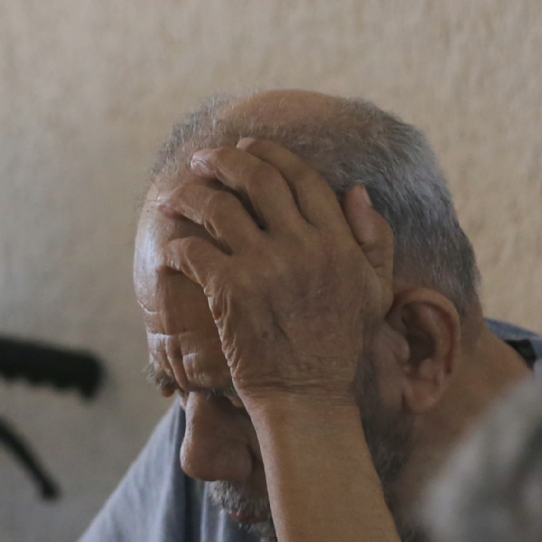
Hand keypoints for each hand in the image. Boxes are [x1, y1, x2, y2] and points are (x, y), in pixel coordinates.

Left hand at [155, 139, 394, 408]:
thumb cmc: (336, 345)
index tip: (247, 146)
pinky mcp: (230, 289)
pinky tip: (168, 251)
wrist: (307, 394)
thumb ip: (373, 239)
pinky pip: (193, 250)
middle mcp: (303, 245)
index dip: (271, 155)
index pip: (301, 178)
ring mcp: (265, 266)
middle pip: (257, 180)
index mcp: (338, 241)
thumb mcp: (373, 289)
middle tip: (202, 159)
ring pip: (218, 208)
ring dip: (189, 197)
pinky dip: (175, 247)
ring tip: (172, 198)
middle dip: (224, 161)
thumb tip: (355, 191)